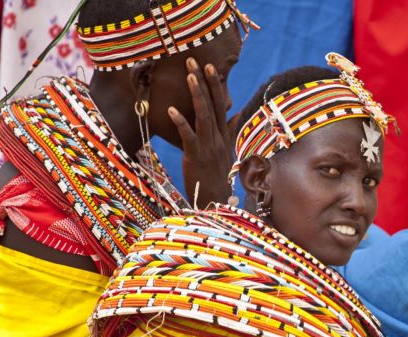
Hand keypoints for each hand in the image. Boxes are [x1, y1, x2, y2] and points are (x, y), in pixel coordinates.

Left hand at [169, 57, 235, 208]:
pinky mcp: (196, 156)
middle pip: (212, 105)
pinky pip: (189, 136)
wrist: (215, 203)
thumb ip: (230, 131)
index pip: (220, 106)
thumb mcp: (225, 153)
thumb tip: (236, 114)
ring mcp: (208, 147)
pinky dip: (181, 122)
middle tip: (196, 62)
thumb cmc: (216, 179)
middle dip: (204, 82)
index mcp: (223, 137)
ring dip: (196, 95)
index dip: (215, 86)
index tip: (210, 67)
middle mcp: (218, 139)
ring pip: (203, 116)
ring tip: (189, 76)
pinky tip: (172, 110)